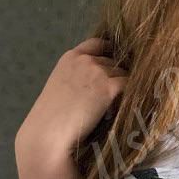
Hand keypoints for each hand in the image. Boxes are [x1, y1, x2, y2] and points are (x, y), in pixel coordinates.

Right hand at [15, 37, 128, 160]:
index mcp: (70, 57)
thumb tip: (101, 79)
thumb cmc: (51, 118)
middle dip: (115, 76)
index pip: (98, 44)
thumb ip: (78, 76)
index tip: (116, 62)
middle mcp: (86, 60)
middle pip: (114, 62)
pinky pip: (130, 86)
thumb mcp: (61, 86)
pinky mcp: (110, 87)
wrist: (48, 135)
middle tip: (111, 97)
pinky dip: (130, 95)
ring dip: (123, 88)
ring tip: (113, 106)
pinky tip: (123, 107)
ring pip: (124, 75)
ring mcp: (98, 72)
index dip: (109, 52)